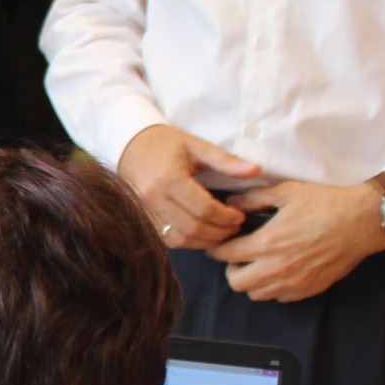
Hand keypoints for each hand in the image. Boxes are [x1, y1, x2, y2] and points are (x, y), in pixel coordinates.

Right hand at [118, 124, 261, 249]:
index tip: (239, 216)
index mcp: (169, 178)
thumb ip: (225, 160)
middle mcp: (154, 197)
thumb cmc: (165, 143)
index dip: (226, 217)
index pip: (204, 208)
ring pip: (179, 238)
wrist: (129, 145)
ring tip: (222, 233)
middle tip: (235, 227)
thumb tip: (255, 170)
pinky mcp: (144, 217)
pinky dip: (188, 241)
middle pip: (192, 228)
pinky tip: (202, 234)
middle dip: (219, 232)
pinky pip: (167, 238)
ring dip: (204, 241)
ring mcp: (146, 210)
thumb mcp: (196, 145)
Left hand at [209, 180, 384, 301]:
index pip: (226, 255)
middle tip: (237, 257)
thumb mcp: (287, 192)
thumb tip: (232, 203)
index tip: (218, 245)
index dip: (216, 249)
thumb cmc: (326, 203)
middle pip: (236, 283)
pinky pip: (281, 298)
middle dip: (231, 269)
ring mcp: (295, 282)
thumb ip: (254, 198)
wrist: (362, 220)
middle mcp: (277, 268)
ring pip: (257, 294)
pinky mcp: (310, 289)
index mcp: (267, 243)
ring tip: (258, 265)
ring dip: (252, 281)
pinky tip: (280, 271)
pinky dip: (274, 288)